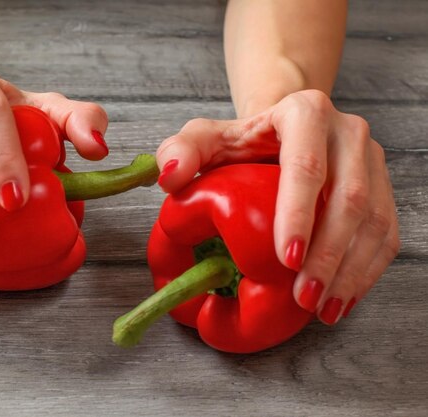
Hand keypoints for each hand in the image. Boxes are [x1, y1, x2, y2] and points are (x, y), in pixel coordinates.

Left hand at [155, 89, 399, 324]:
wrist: (281, 131)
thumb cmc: (240, 141)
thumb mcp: (203, 139)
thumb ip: (179, 152)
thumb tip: (170, 178)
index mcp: (305, 112)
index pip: (306, 166)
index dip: (299, 213)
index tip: (286, 258)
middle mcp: (349, 132)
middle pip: (348, 198)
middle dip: (328, 255)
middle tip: (302, 297)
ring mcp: (372, 160)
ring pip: (373, 220)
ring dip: (351, 270)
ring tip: (322, 308)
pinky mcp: (382, 187)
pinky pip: (385, 233)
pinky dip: (367, 270)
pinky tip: (343, 298)